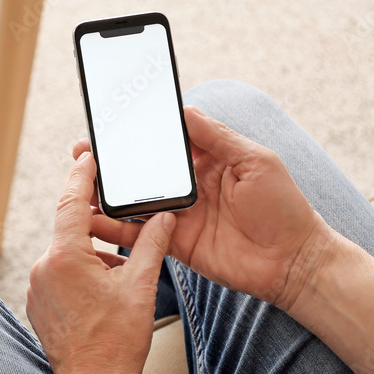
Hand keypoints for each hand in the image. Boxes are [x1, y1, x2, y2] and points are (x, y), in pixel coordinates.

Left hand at [26, 151, 175, 373]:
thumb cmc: (116, 341)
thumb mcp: (140, 285)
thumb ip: (151, 245)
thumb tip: (164, 219)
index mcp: (65, 256)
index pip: (71, 201)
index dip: (82, 176)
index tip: (88, 157)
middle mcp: (43, 267)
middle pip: (70, 229)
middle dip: (97, 224)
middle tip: (121, 220)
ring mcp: (36, 287)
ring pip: (66, 254)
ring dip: (91, 253)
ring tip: (121, 269)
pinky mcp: (37, 304)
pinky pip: (58, 275)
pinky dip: (79, 273)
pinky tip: (104, 288)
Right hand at [73, 107, 333, 313]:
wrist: (294, 263)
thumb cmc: (284, 208)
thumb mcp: (256, 161)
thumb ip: (218, 137)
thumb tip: (186, 110)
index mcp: (208, 159)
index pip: (166, 139)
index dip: (139, 130)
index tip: (112, 120)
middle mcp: (189, 185)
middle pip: (142, 169)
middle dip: (112, 160)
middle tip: (83, 151)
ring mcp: (179, 215)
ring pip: (135, 201)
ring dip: (108, 193)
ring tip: (79, 184)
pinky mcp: (175, 243)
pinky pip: (140, 234)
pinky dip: (116, 229)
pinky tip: (95, 221)